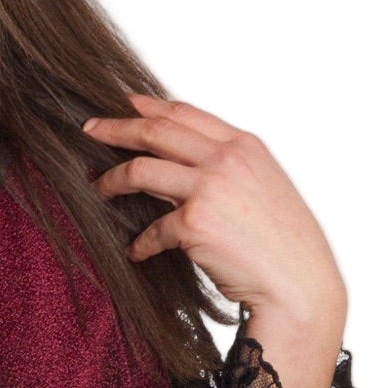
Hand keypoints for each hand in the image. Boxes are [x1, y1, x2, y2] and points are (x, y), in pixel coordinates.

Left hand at [83, 94, 345, 331]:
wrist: (298, 283)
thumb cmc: (283, 243)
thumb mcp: (261, 186)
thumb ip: (225, 168)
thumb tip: (178, 165)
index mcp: (244, 145)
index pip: (187, 113)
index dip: (150, 106)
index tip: (125, 103)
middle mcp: (226, 159)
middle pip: (156, 131)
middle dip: (116, 128)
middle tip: (89, 130)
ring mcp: (209, 188)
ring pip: (140, 170)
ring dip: (112, 180)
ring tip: (99, 188)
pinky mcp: (194, 223)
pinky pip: (151, 229)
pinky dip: (140, 243)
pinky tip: (137, 252)